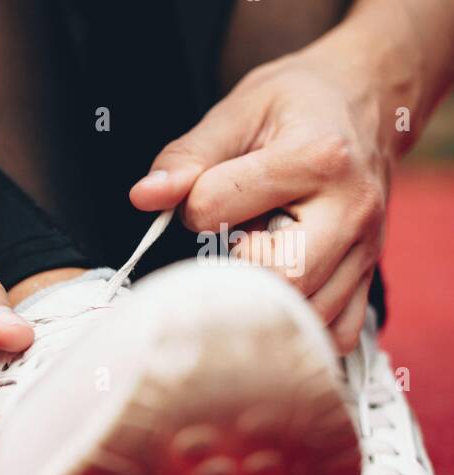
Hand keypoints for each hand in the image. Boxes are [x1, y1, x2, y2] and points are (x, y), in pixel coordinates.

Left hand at [130, 42, 397, 352]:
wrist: (365, 101)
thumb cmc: (296, 104)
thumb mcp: (238, 110)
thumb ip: (187, 156)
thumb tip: (145, 197)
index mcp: (317, 157)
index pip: (217, 210)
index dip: (192, 207)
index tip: (201, 194)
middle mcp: (352, 210)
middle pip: (277, 278)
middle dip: (230, 271)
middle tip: (223, 245)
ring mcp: (365, 250)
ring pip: (305, 316)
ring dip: (260, 304)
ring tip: (251, 262)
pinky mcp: (367, 279)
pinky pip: (336, 334)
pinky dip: (296, 332)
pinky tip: (274, 302)